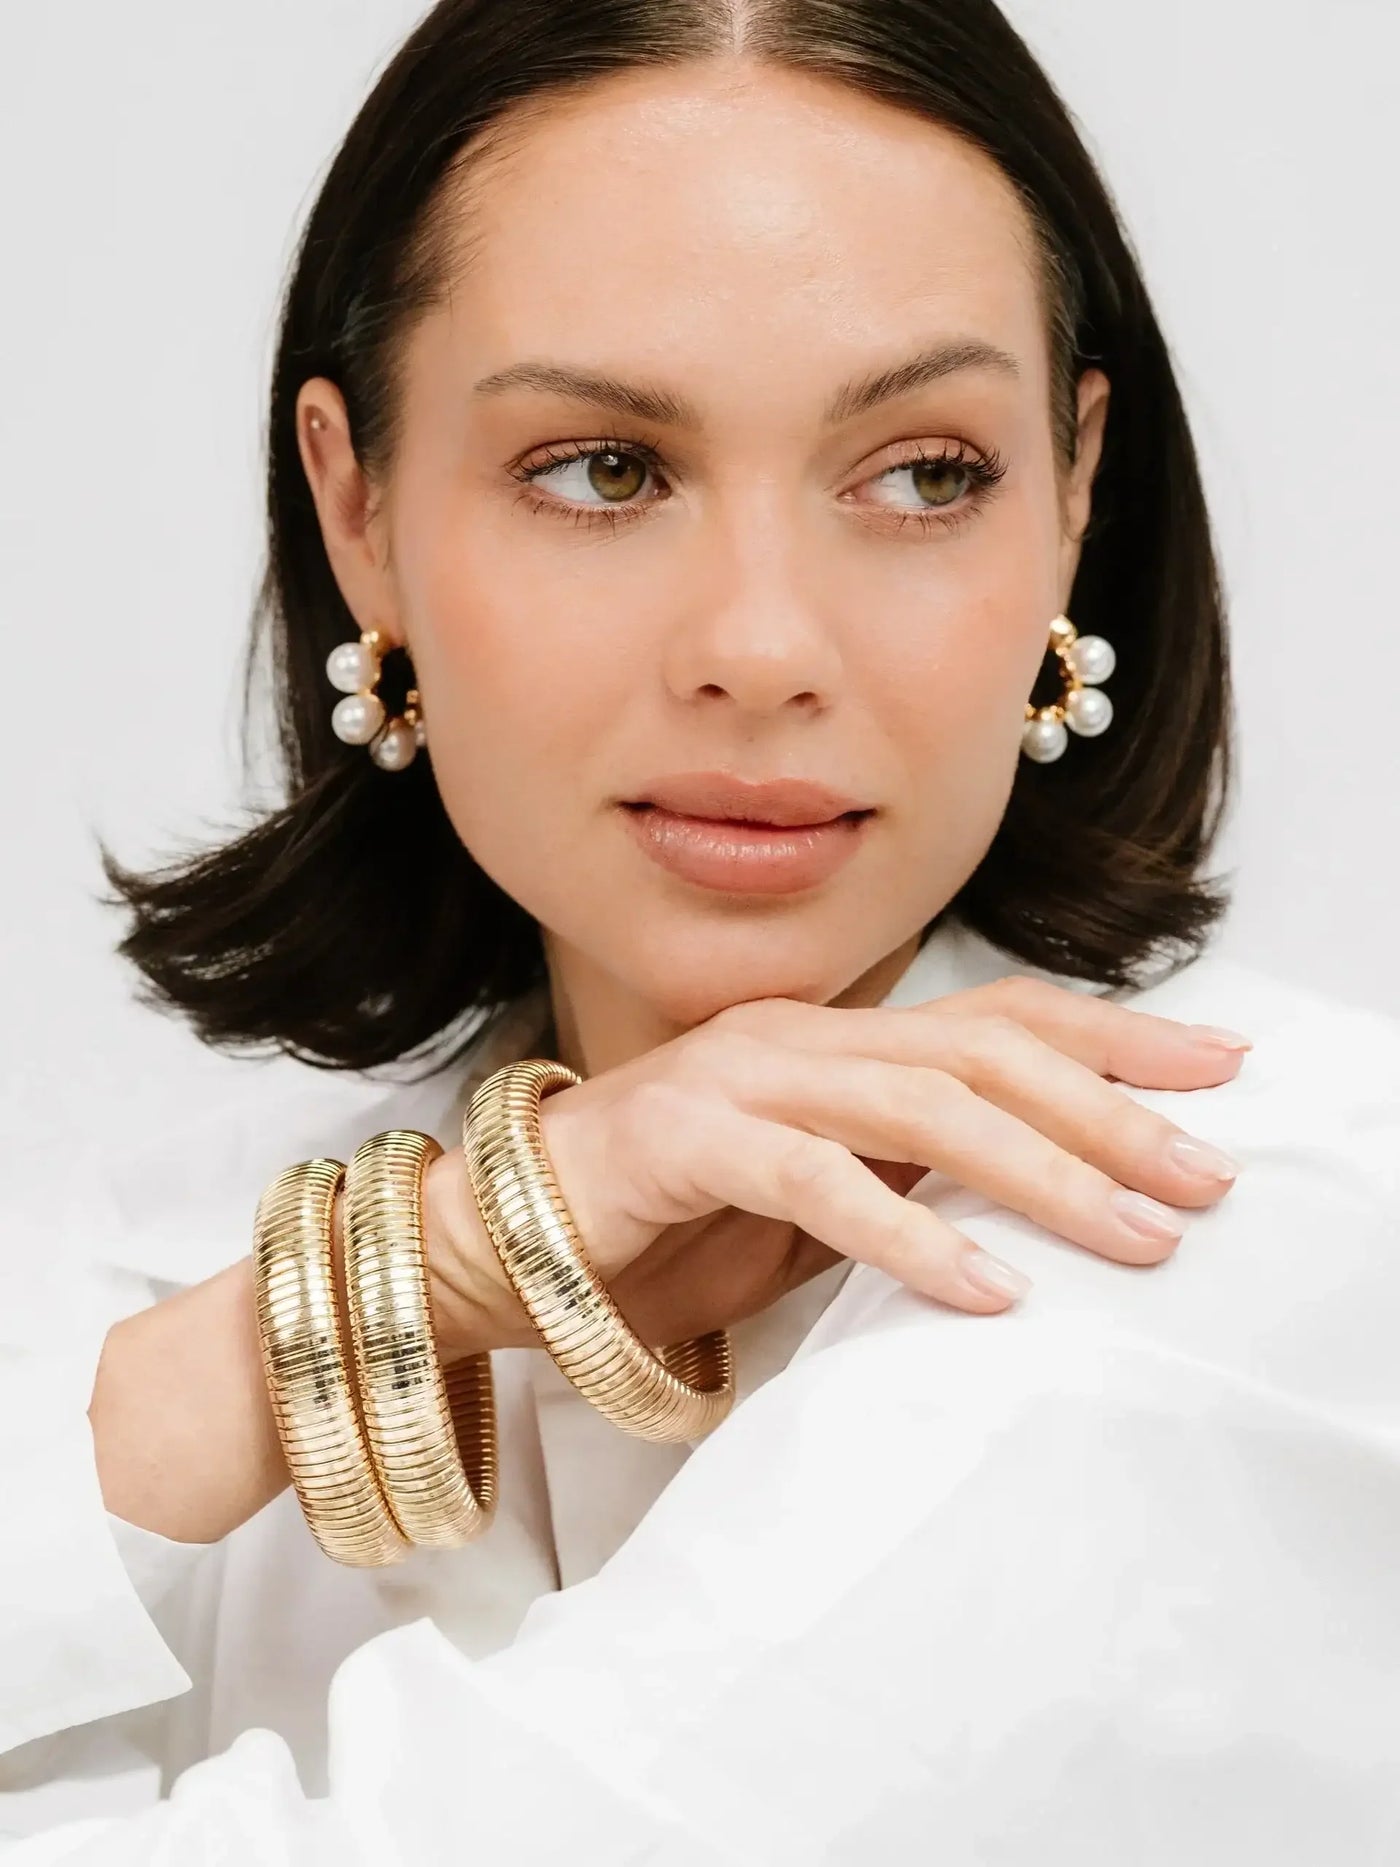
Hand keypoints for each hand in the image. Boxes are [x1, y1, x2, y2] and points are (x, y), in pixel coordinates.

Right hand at [424, 975, 1247, 1354]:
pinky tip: (983, 1286)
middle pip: (983, 1054)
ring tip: (1130, 1235)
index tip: (1217, 1069)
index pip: (996, 1017)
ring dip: (1040, 1174)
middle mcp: (801, 1035)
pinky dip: (908, 1233)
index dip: (1110, 1038)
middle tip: (1202, 1175)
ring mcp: (742, 1074)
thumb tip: (1038, 1193)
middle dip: (1107, 1112)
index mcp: (837, 1038)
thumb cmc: (670, 1227)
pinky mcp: (687, 1136)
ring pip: (920, 1105)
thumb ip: (910, 1175)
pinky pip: (816, 1179)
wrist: (504, 1240)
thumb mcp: (821, 1199)